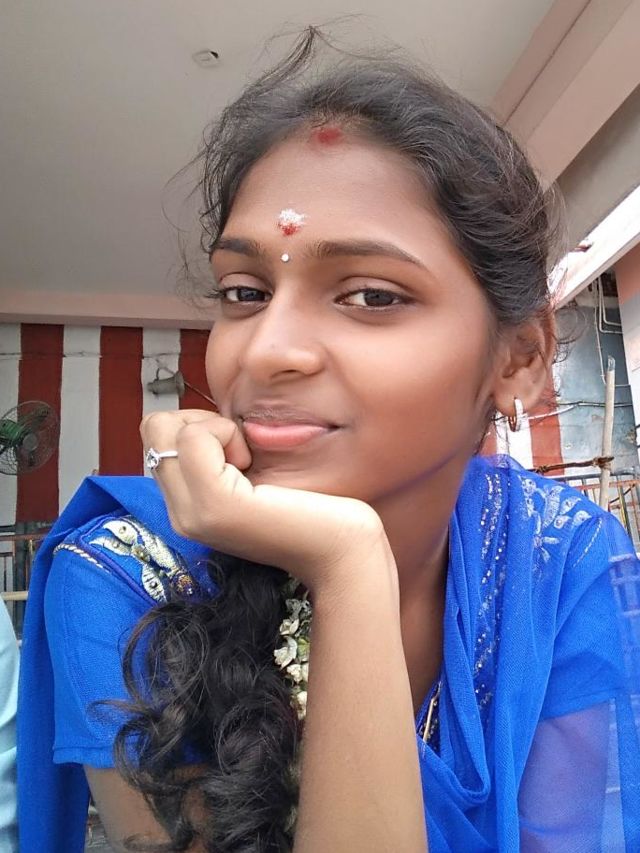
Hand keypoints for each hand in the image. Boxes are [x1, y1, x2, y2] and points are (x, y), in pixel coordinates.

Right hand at [140, 410, 393, 593]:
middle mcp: (181, 515)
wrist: (343, 550)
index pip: (157, 438)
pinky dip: (226, 434)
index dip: (196, 427)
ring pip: (166, 429)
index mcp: (189, 508)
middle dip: (200, 422)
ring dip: (215, 428)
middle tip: (242, 453)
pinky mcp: (214, 504)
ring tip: (249, 463)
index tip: (238, 453)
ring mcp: (193, 513)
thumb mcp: (252, 477)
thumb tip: (198, 422)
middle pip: (154, 428)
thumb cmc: (312, 507)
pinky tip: (253, 466)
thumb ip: (219, 459)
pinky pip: (194, 438)